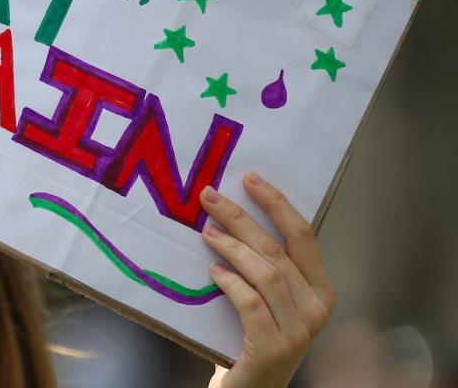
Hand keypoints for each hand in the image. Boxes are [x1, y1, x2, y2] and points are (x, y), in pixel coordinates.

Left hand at [200, 172, 335, 387]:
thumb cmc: (254, 337)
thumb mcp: (269, 298)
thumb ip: (264, 265)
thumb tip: (232, 213)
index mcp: (321, 290)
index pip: (303, 235)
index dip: (277, 203)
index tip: (249, 178)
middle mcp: (317, 309)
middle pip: (277, 249)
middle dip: (241, 217)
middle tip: (209, 196)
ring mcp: (299, 331)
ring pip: (264, 273)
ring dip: (231, 247)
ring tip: (206, 232)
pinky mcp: (274, 348)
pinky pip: (250, 303)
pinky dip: (230, 283)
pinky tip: (213, 272)